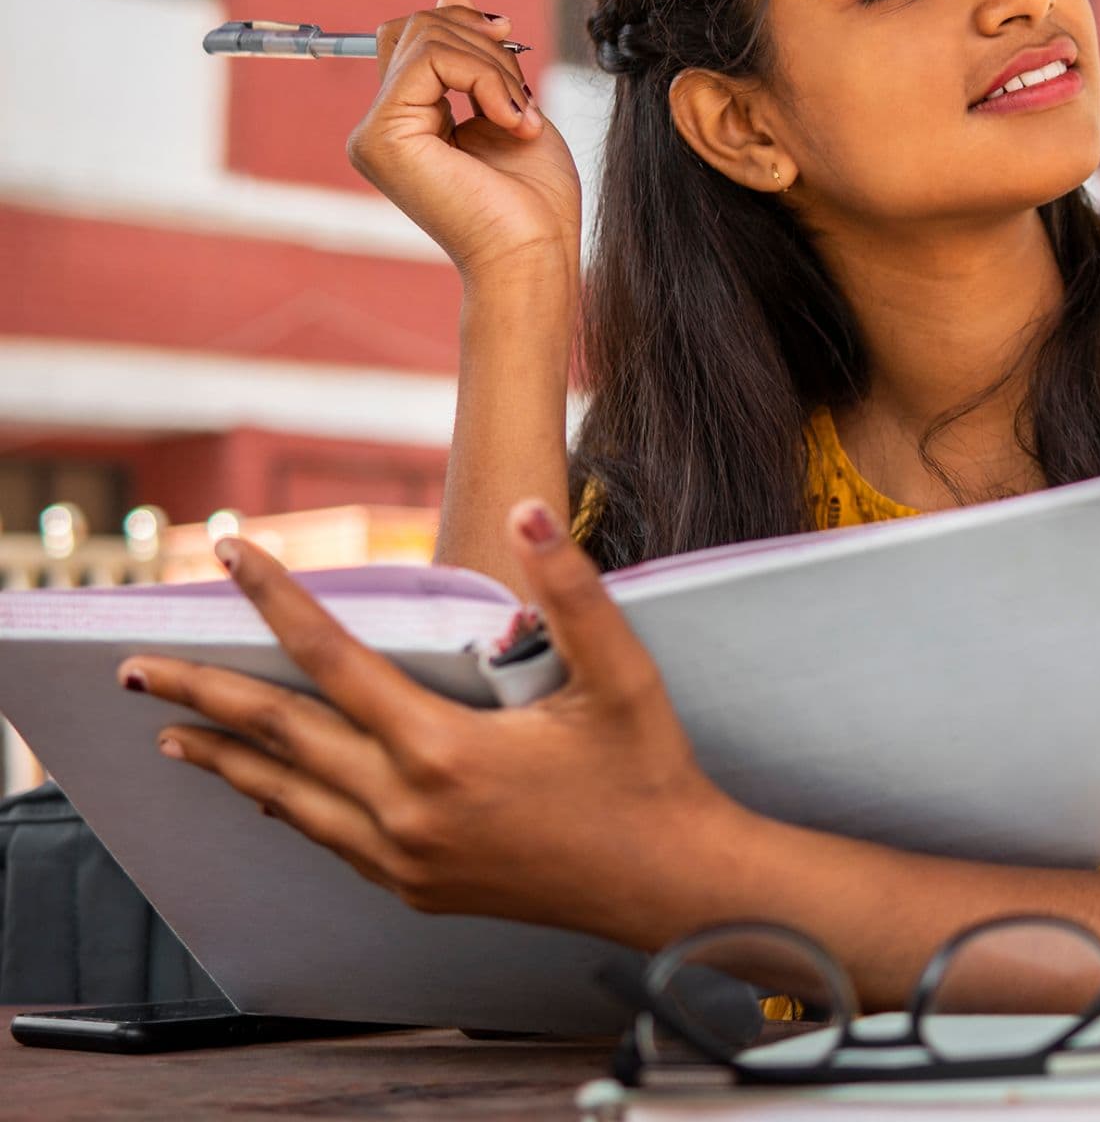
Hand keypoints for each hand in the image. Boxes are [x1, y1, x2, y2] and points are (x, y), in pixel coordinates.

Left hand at [119, 501, 739, 949]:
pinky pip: (328, 838)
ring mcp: (405, 857)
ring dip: (225, 759)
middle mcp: (407, 810)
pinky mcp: (417, 887)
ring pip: (288, 798)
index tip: (231, 554)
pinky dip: (283, 804)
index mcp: (444, 751)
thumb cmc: (646, 774)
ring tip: (173, 733)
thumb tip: (528, 512)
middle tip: (134, 668)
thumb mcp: (621, 674)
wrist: (665, 885)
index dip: (276, 600)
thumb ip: (571, 589)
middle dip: (202, 695)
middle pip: (279, 737)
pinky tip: (267, 790)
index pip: (332, 659)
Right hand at [347, 0, 583, 288]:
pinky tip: (512, 121)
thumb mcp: (511, 107)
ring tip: (521, 117)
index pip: (415, 38)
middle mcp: (381, 127)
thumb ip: (479, 58)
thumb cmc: (534, 201)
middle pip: (413, 28)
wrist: (535, 255)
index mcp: (407, 121)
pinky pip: (429, 61)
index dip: (462, 25)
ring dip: (494, 67)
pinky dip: (485, 79)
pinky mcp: (382, 137)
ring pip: (425, 38)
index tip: (510, 39)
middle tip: (523, 92)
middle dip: (481, 43)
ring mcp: (375, 133)